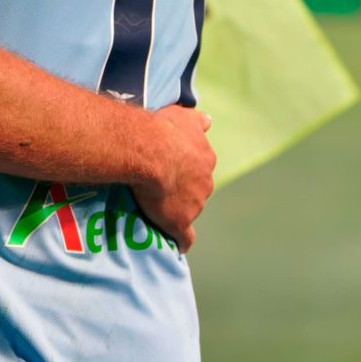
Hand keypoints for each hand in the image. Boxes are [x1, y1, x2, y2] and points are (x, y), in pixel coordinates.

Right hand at [131, 106, 215, 250]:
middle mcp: (205, 182)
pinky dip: (182, 241)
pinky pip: (185, 236)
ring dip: (178, 208)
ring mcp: (195, 204)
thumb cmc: (163, 130)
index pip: (199, 166)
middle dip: (184, 188)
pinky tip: (178, 245)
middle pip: (196, 188)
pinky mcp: (180, 222)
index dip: (186, 167)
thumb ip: (198, 120)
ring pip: (189, 209)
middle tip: (162, 185)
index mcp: (205, 158)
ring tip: (157, 207)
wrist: (151, 152)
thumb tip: (209, 120)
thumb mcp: (183, 116)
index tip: (173, 167)